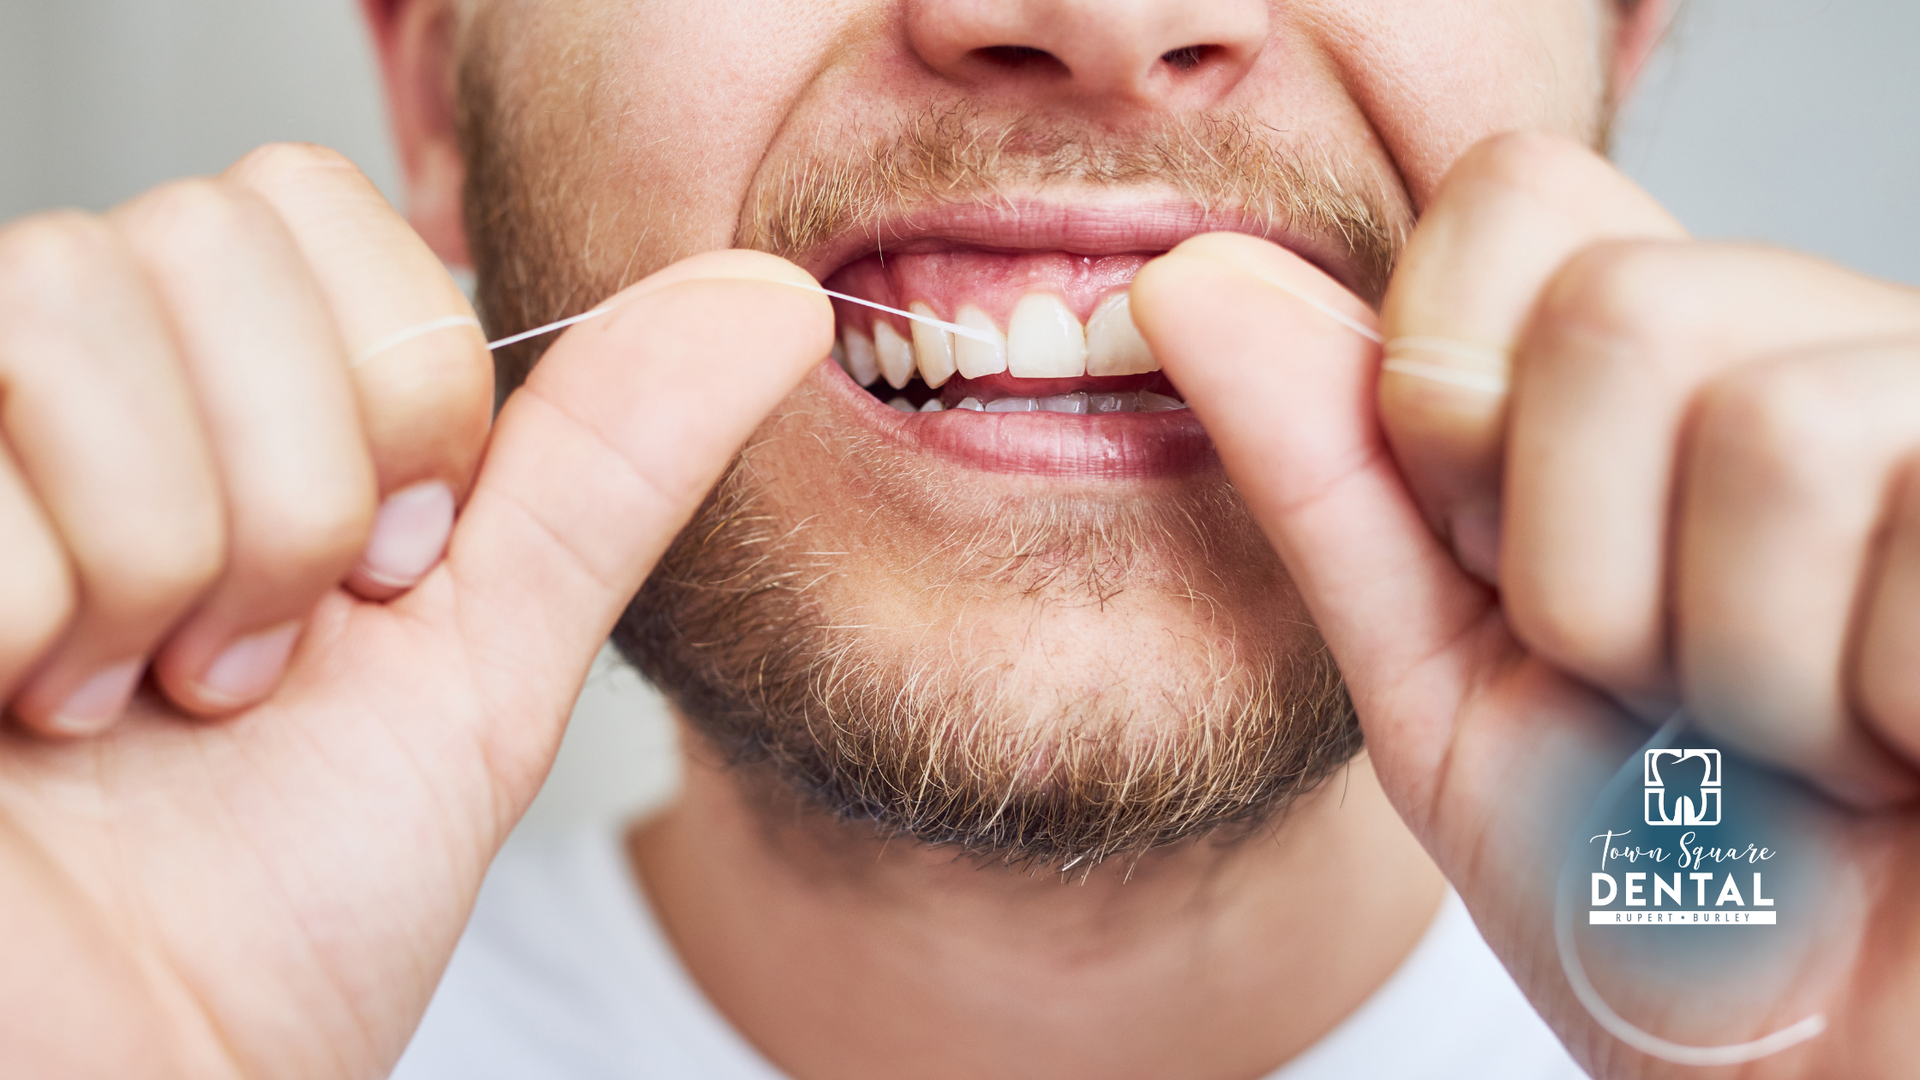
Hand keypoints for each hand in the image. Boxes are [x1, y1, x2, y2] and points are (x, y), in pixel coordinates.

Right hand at [0, 144, 831, 1077]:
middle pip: (199, 241)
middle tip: (256, 660)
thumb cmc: (292, 903)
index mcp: (205, 399)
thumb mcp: (483, 661)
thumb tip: (772, 304)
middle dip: (292, 495)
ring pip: (67, 310)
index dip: (389, 391)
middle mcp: (49, 396)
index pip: (298, 201)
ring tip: (140, 694)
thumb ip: (607, 469)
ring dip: (161, 560)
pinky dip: (28, 628)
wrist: (157, 1077)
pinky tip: (24, 719)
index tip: (390, 573)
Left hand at [1133, 132, 1919, 1077]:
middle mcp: (1828, 356)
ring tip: (1793, 748)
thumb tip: (1182, 280)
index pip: (1522, 195)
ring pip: (1771, 427)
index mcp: (1671, 376)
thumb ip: (1334, 480)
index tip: (1491, 562)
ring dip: (1736, 670)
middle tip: (1662, 693)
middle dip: (1580, 574)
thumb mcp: (1445, 683)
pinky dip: (1876, 706)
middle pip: (1622, 308)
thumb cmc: (1649, 899)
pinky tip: (1907, 747)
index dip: (1452, 388)